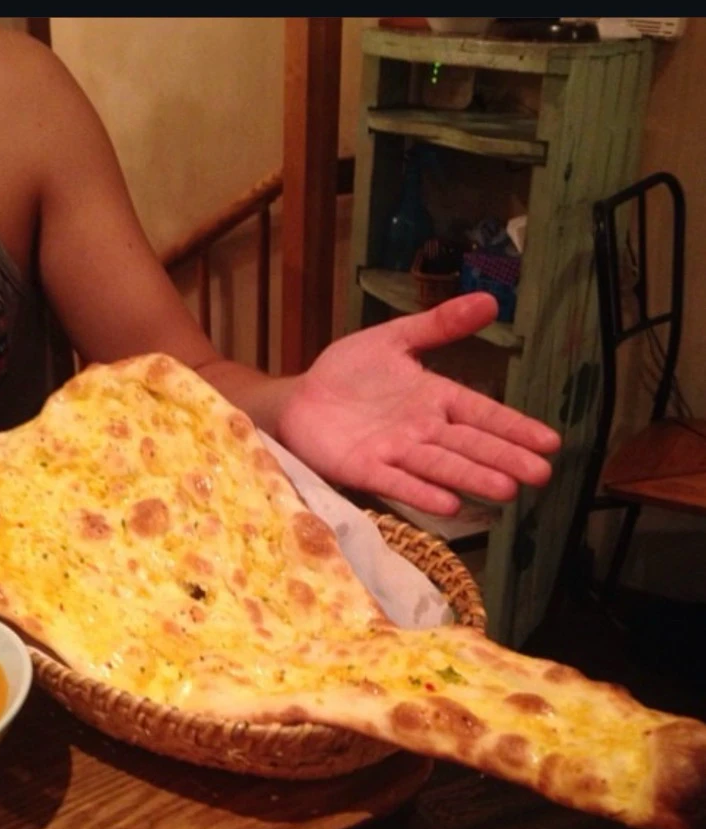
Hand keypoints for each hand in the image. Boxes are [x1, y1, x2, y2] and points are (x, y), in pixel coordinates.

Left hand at [277, 293, 560, 514]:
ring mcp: (394, 451)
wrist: (300, 398)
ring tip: (505, 489)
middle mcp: (421, 429)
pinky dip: (420, 491)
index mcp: (434, 397)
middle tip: (541, 475)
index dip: (514, 427)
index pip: (482, 413)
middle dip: (504, 458)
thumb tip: (490, 300)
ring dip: (471, 477)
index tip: (551, 442)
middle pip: (469, 444)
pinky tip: (448, 505)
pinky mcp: (364, 469)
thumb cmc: (349, 371)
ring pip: (439, 465)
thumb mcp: (394, 338)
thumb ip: (439, 324)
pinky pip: (396, 481)